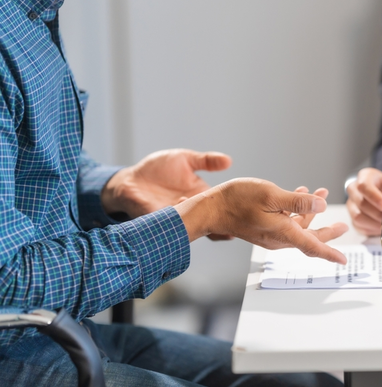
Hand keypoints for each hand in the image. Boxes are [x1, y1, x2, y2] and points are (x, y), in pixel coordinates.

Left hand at [101, 149, 231, 218]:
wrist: (129, 180)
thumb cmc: (156, 169)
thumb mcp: (185, 159)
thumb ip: (206, 161)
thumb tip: (228, 160)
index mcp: (200, 195)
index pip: (220, 206)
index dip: (232, 211)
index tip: (246, 213)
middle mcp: (191, 209)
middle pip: (212, 222)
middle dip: (224, 224)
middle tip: (236, 223)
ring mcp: (176, 217)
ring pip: (195, 227)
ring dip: (204, 225)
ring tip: (216, 223)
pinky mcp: (159, 220)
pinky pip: (172, 227)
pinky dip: (180, 225)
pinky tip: (187, 220)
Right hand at [176, 179, 348, 264]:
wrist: (211, 208)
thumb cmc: (237, 200)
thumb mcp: (272, 195)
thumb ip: (298, 202)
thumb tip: (321, 207)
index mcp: (283, 233)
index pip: (312, 247)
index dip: (330, 253)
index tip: (344, 260)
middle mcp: (279, 238)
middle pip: (309, 238)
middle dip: (327, 231)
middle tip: (342, 226)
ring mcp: (270, 234)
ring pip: (298, 227)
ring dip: (310, 212)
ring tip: (321, 193)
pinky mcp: (264, 228)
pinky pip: (287, 222)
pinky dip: (296, 210)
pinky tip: (299, 193)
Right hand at [346, 167, 381, 235]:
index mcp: (367, 176)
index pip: (364, 185)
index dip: (373, 196)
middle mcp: (356, 189)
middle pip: (360, 202)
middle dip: (377, 214)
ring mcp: (352, 204)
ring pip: (358, 216)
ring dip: (376, 224)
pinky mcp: (353, 219)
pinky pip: (360, 227)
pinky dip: (373, 230)